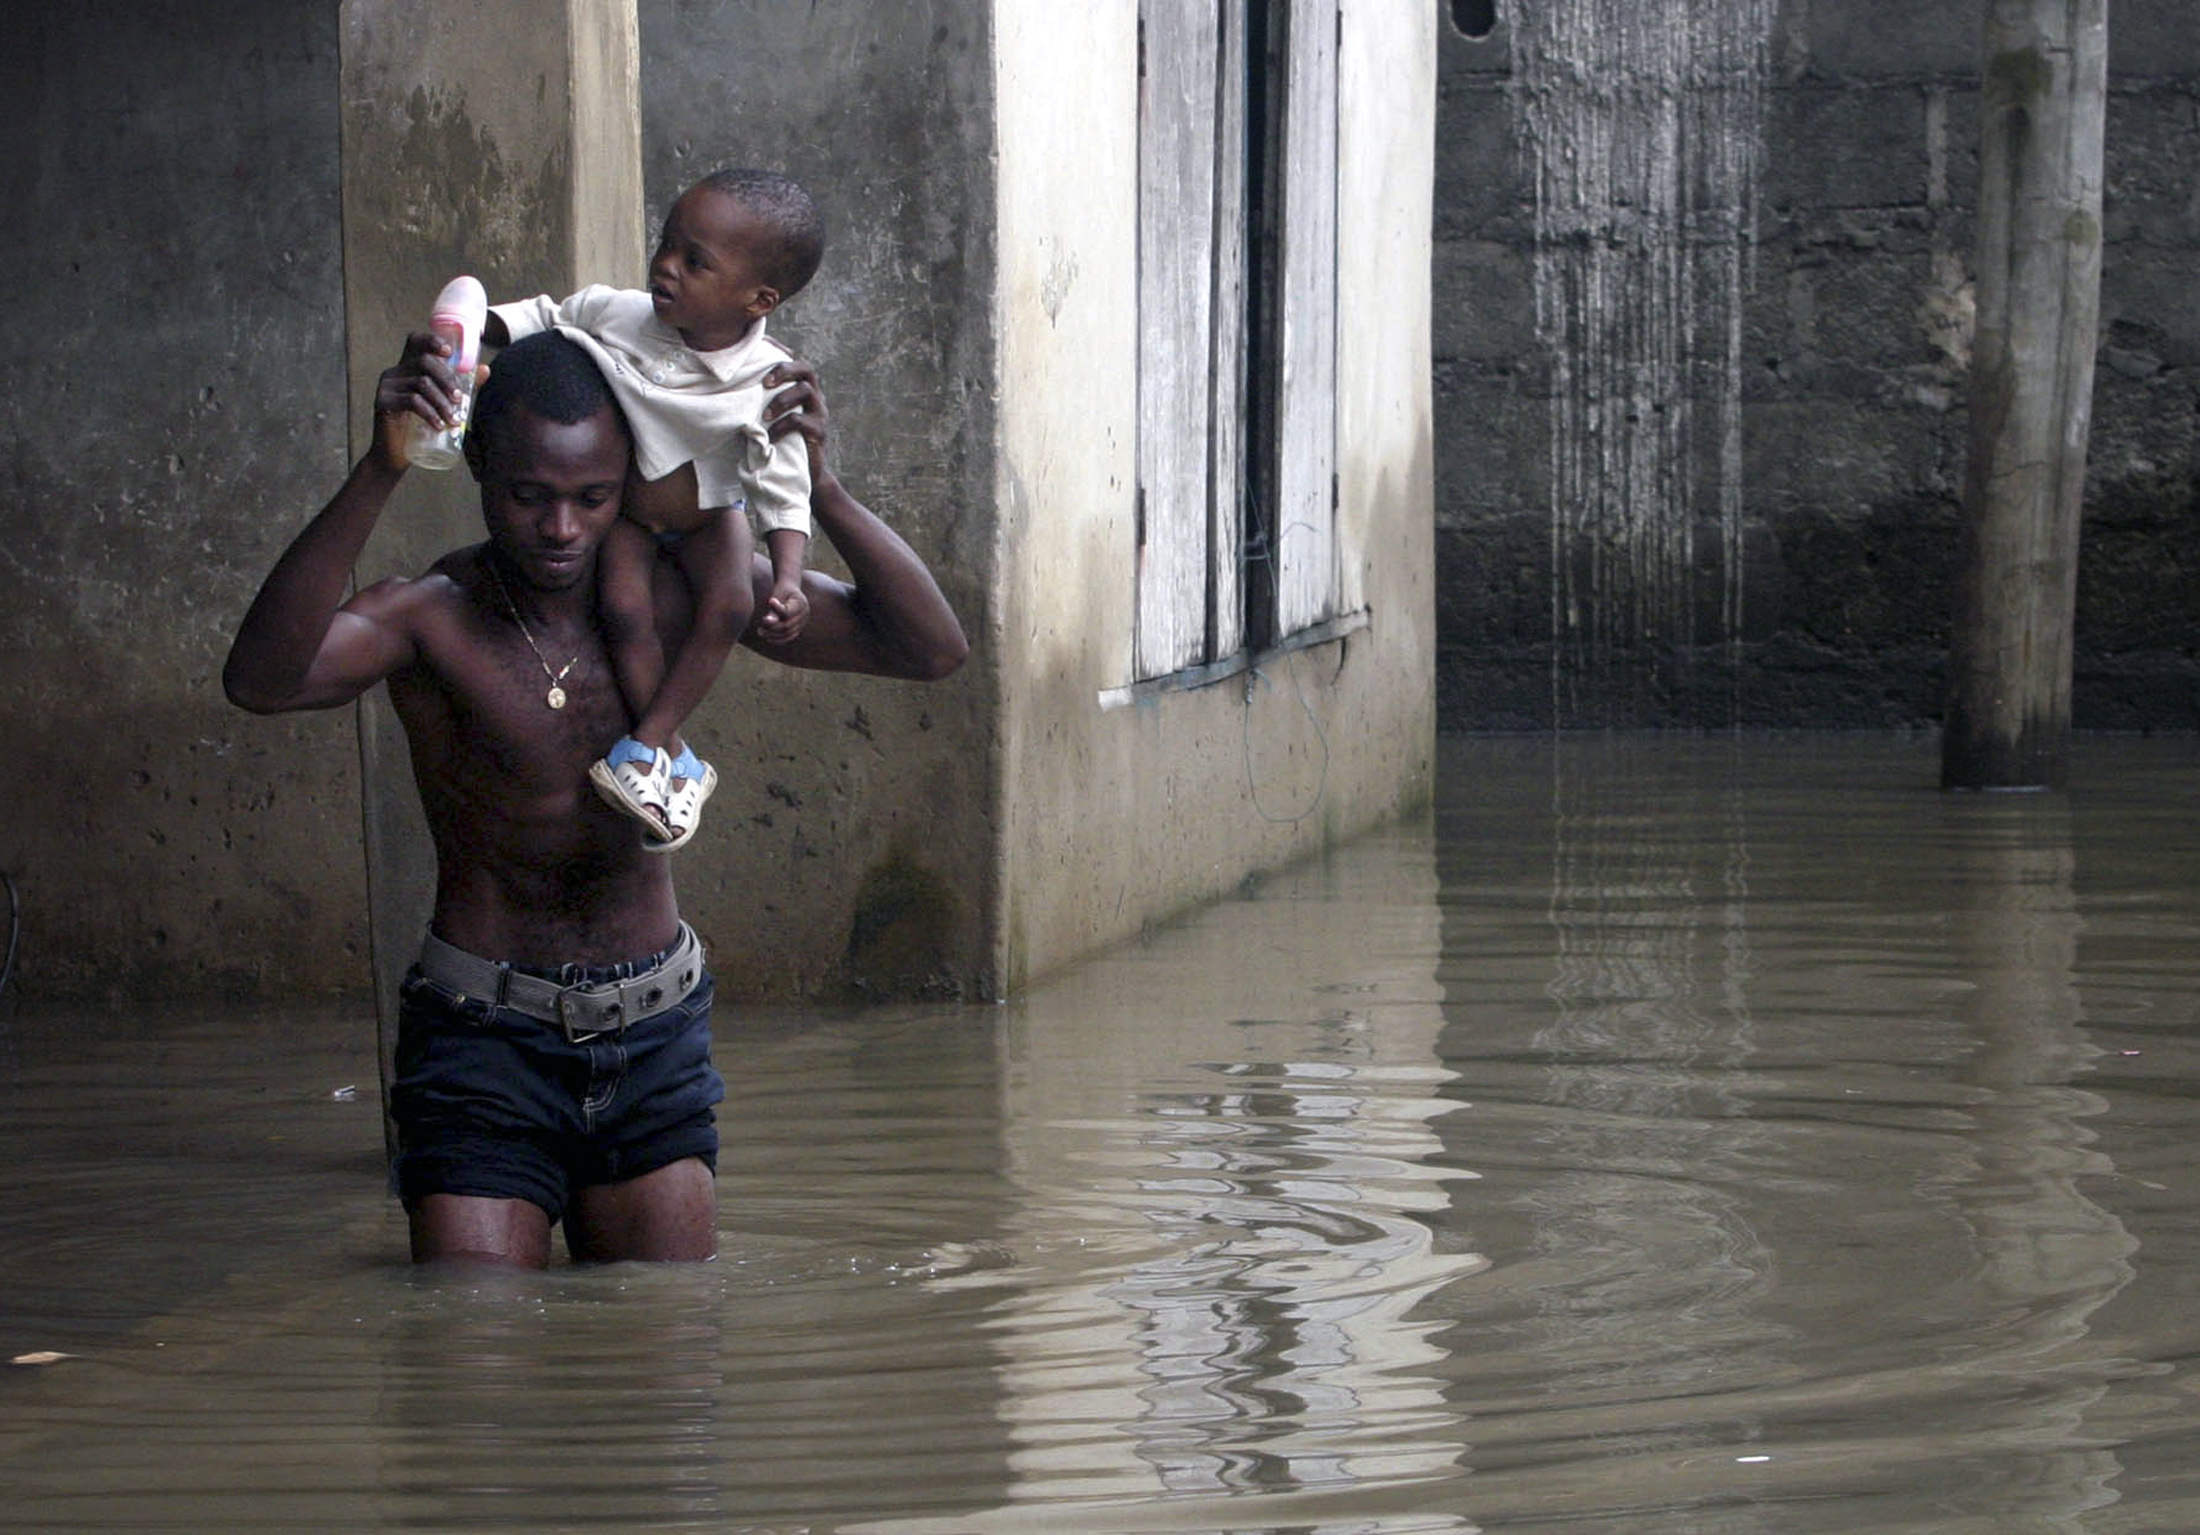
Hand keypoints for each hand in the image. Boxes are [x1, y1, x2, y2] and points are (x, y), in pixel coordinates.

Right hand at [371, 330, 483, 469]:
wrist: (394, 455)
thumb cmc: (420, 428)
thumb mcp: (443, 404)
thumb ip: (462, 387)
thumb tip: (485, 369)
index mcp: (408, 367)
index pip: (415, 341)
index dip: (432, 340)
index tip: (450, 353)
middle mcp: (395, 372)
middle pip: (424, 361)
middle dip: (447, 380)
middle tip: (460, 400)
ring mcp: (387, 385)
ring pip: (421, 383)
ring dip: (442, 402)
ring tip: (454, 420)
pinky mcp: (382, 401)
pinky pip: (411, 401)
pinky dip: (430, 413)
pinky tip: (439, 426)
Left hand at [756, 575, 810, 644]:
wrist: (791, 589)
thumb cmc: (782, 590)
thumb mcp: (778, 596)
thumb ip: (774, 610)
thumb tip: (768, 622)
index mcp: (801, 603)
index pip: (787, 612)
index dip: (775, 611)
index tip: (765, 608)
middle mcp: (805, 614)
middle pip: (787, 626)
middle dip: (772, 628)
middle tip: (759, 630)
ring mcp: (803, 622)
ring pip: (788, 633)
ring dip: (774, 635)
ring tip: (760, 633)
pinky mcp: (799, 627)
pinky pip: (790, 636)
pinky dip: (779, 639)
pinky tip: (768, 638)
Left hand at [761, 356, 830, 486]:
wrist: (802, 475)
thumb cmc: (779, 442)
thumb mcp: (769, 417)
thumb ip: (759, 400)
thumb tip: (724, 386)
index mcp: (801, 388)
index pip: (794, 360)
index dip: (780, 350)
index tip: (761, 347)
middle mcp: (814, 396)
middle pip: (806, 368)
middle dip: (783, 370)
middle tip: (764, 383)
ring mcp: (819, 413)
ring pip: (806, 390)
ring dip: (782, 399)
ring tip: (764, 415)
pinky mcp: (819, 432)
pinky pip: (801, 421)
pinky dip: (782, 426)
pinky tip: (770, 436)